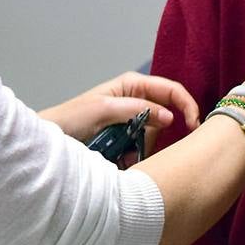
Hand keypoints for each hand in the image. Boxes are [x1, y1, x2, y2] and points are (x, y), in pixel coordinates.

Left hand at [39, 71, 200, 143]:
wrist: (51, 141)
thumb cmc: (72, 118)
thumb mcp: (104, 110)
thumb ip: (137, 109)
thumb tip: (170, 117)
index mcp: (133, 85)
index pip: (171, 90)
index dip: (186, 105)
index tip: (194, 126)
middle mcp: (136, 100)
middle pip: (168, 112)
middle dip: (164, 132)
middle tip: (163, 146)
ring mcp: (132, 121)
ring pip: (156, 134)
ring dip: (146, 147)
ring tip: (125, 154)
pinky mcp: (127, 139)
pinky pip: (143, 148)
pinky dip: (137, 156)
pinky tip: (121, 160)